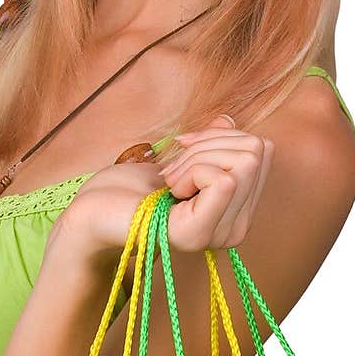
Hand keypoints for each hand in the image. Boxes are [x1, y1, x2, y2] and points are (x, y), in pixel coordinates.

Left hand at [54, 115, 274, 264]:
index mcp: (237, 211)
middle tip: (172, 168)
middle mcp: (235, 228)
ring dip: (196, 157)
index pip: (262, 150)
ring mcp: (218, 233)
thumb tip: (229, 121)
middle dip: (209, 144)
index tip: (184, 153)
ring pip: (244, 161)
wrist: (92, 213)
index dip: (220, 137)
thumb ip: (210, 143)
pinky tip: (169, 190)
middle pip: (257, 150)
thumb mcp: (179, 157)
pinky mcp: (197, 233)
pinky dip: (191, 170)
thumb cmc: (130, 188)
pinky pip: (223, 180)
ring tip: (168, 181)